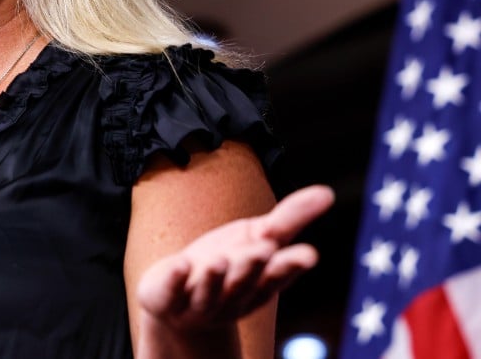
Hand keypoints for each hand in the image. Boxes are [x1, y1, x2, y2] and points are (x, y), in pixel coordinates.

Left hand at [136, 184, 334, 329]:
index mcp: (258, 280)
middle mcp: (232, 294)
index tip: (309, 254)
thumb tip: (328, 192)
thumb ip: (292, 218)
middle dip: (253, 266)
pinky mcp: (168, 298)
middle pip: (244, 282)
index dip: (291, 265)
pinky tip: (180, 264)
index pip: (277, 274)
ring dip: (216, 276)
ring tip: (221, 259)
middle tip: (265, 249)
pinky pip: (171, 290)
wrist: (178, 304)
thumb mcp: (259, 237)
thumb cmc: (228, 263)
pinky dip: (176, 279)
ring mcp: (199, 300)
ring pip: (210, 290)